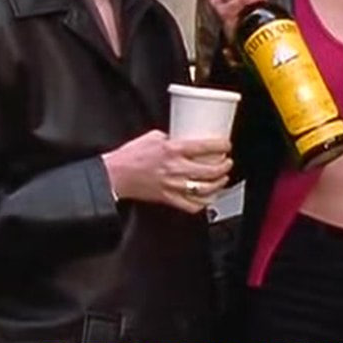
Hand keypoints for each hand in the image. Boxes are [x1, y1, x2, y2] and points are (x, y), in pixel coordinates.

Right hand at [101, 130, 232, 214]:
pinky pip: (191, 205)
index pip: (205, 147)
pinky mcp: (168, 199)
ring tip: (222, 179)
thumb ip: (171, 137)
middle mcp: (176, 169)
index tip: (227, 145)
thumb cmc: (130, 156)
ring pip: (205, 189)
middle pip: (210, 171)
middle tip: (227, 162)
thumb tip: (183, 136)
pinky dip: (203, 203)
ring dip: (218, 184)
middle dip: (224, 167)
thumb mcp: (153, 137)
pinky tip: (208, 197)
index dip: (221, 145)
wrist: (115, 175)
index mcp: (173, 150)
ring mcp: (173, 186)